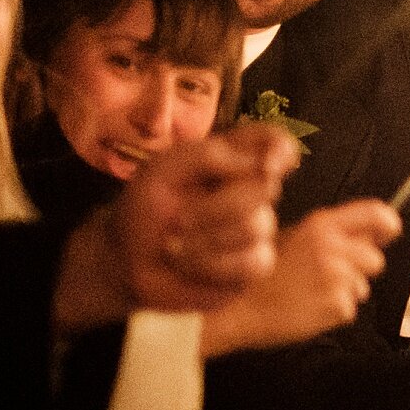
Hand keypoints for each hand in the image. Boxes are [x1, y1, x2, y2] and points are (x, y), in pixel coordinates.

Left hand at [55, 124, 294, 332]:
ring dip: (206, 238)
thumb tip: (261, 166)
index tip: (266, 165)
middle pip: (265, 189)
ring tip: (172, 246)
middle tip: (177, 219)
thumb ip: (209, 157)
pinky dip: (212, 264)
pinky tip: (187, 264)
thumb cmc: (145, 208)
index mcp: (232, 159)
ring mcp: (256, 230)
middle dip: (216, 206)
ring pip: (256, 227)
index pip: (274, 142)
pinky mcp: (253, 267)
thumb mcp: (163, 170)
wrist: (128, 259)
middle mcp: (250, 192)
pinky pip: (252, 262)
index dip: (281, 148)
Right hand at [201, 200, 393, 356]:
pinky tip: (307, 308)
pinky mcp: (337, 307)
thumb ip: (329, 234)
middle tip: (327, 276)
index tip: (388, 234)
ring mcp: (337, 278)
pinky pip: (349, 310)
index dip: (388, 226)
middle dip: (359, 269)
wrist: (237, 307)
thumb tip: (371, 235)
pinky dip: (333, 313)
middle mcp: (333, 248)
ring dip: (344, 292)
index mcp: (321, 225)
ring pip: (362, 288)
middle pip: (375, 260)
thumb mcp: (290, 237)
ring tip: (310, 292)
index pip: (378, 215)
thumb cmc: (261, 273)